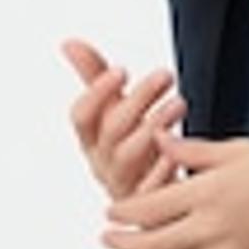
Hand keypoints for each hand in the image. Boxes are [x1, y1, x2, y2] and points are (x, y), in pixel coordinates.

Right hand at [63, 37, 187, 199]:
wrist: (156, 202)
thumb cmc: (133, 148)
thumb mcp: (114, 111)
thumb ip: (94, 77)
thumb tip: (68, 42)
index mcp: (91, 140)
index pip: (81, 116)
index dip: (97, 92)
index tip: (122, 70)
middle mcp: (102, 163)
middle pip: (111, 129)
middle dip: (139, 99)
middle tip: (165, 74)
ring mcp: (124, 185)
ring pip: (130, 154)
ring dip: (155, 124)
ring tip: (180, 102)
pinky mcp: (147, 205)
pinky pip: (151, 189)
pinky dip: (164, 166)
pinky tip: (179, 148)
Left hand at [102, 134, 248, 248]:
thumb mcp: (237, 150)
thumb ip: (192, 150)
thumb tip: (157, 137)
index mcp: (205, 192)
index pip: (146, 208)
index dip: (121, 212)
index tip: (111, 211)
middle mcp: (210, 227)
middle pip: (150, 244)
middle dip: (123, 243)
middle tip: (107, 239)